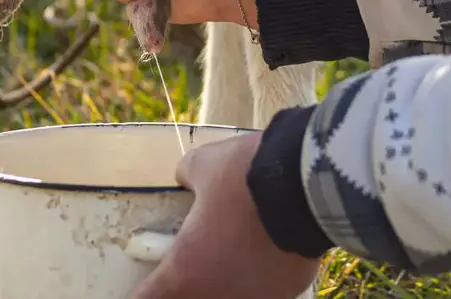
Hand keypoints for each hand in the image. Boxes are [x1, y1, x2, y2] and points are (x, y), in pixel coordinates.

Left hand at [130, 133, 319, 297]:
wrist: (308, 183)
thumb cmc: (244, 177)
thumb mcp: (203, 165)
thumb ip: (187, 175)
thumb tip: (186, 177)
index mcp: (185, 273)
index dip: (142, 293)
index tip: (145, 284)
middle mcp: (219, 296)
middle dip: (187, 286)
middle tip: (191, 263)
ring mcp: (257, 298)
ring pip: (232, 296)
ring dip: (226, 282)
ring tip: (231, 254)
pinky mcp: (290, 291)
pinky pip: (265, 289)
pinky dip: (261, 276)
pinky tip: (266, 251)